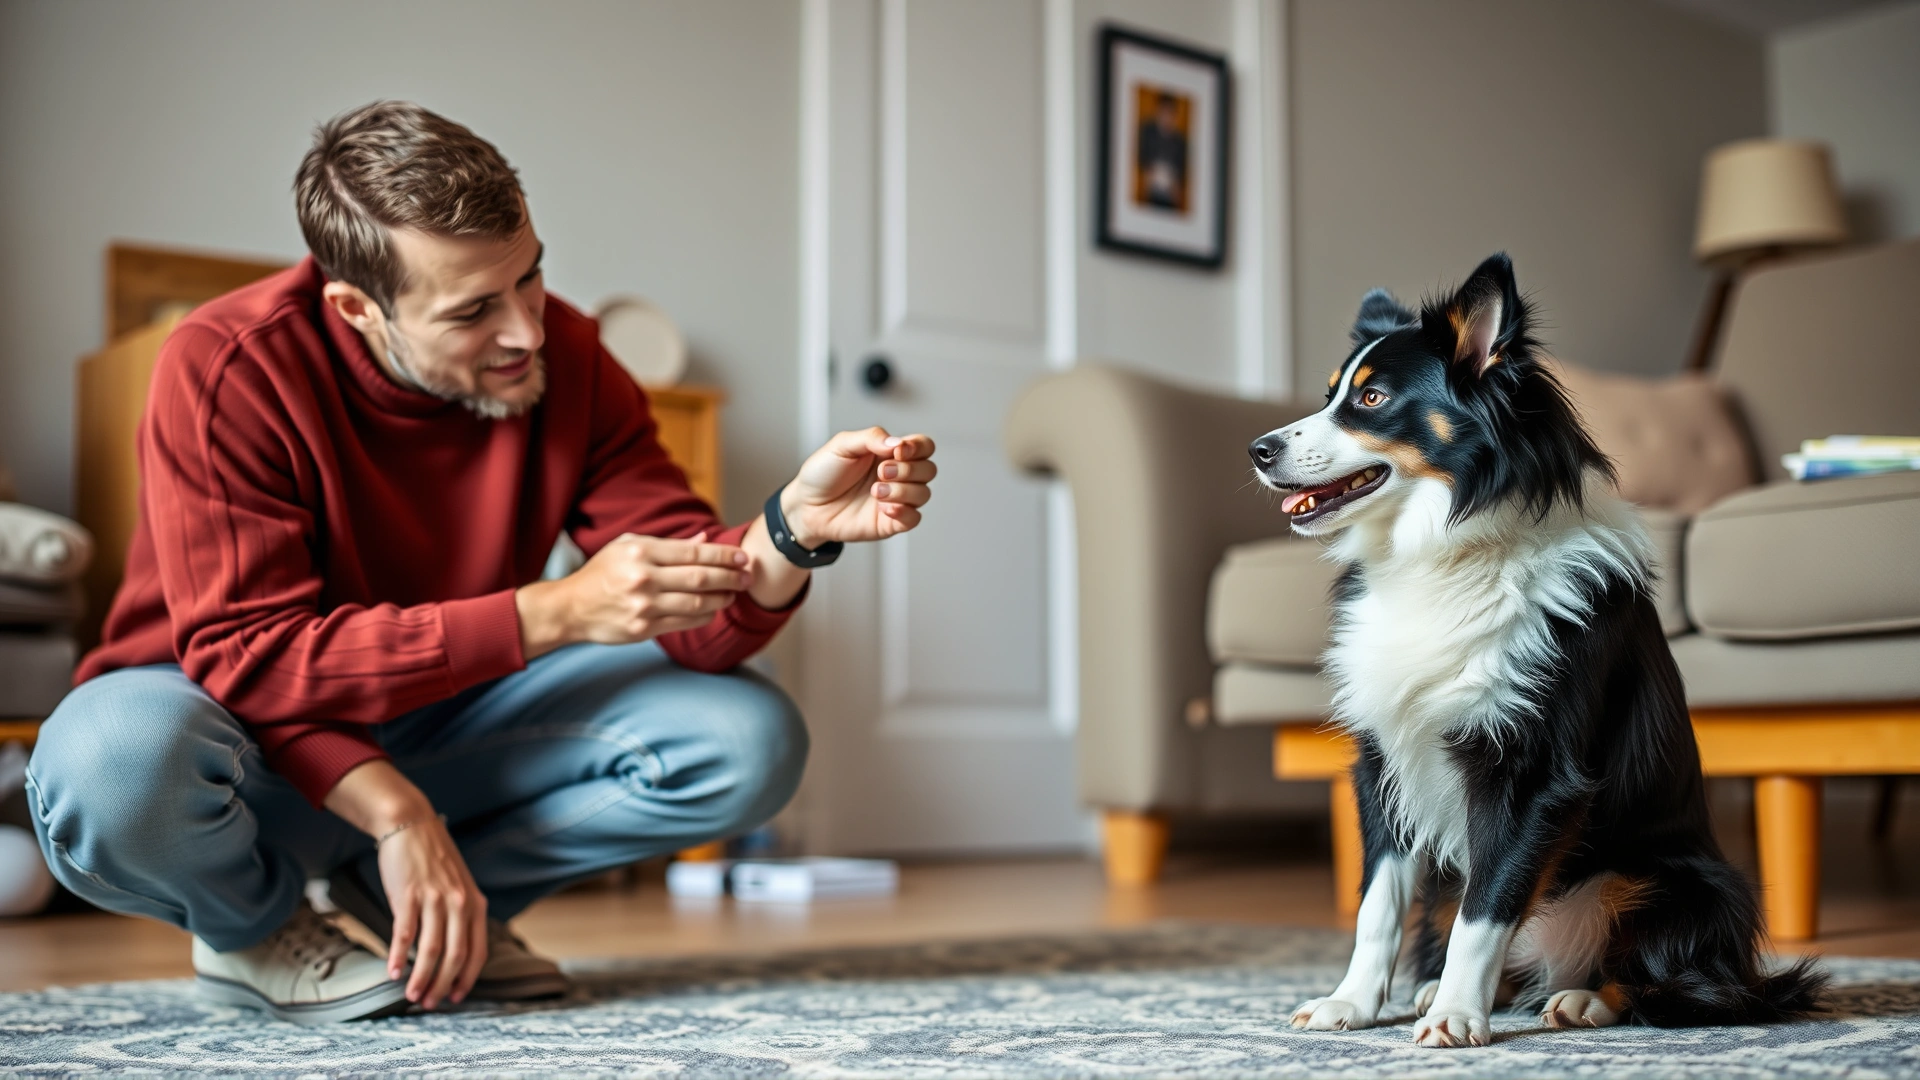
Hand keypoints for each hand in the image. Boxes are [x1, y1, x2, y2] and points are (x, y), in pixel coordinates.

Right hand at [377, 813, 487, 1009]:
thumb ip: (462, 915)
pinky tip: (392, 972)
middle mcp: (459, 904)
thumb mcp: (460, 885)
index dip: (467, 979)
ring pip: (430, 950)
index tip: (456, 997)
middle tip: (430, 1004)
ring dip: (421, 978)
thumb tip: (455, 952)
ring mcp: (435, 899)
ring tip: (411, 996)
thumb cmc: (434, 859)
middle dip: (442, 985)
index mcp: (476, 904)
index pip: (478, 952)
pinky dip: (397, 956)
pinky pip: (404, 934)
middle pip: (455, 956)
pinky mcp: (409, 895)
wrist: (410, 825)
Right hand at [516, 531, 752, 659]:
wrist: (570, 608)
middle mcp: (644, 578)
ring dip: (722, 599)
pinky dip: (704, 616)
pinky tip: (713, 610)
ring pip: (697, 603)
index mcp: (641, 552)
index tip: (742, 558)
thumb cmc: (602, 573)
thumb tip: (704, 540)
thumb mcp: (628, 547)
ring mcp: (644, 606)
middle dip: (731, 577)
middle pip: (701, 578)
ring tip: (733, 594)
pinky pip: (685, 623)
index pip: (694, 553)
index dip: (724, 556)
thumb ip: (668, 545)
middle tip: (748, 577)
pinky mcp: (643, 629)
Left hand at [782, 428, 936, 546]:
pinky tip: (884, 508)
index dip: (918, 447)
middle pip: (929, 469)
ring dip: (903, 490)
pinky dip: (904, 511)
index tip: (899, 451)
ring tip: (875, 492)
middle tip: (881, 472)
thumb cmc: (822, 473)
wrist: (806, 505)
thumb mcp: (841, 445)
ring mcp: (896, 499)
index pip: (923, 446)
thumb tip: (898, 443)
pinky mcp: (890, 522)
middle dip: (908, 470)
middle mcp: (897, 475)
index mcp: (889, 453)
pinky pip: (914, 518)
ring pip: (924, 493)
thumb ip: (871, 437)